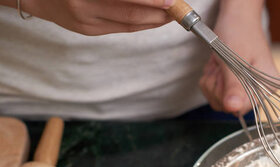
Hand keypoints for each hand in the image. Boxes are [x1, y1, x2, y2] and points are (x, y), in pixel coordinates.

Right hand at [24, 0, 173, 34]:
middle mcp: (83, 5)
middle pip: (131, 12)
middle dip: (159, 11)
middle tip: (177, 6)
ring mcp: (85, 21)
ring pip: (129, 24)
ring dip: (155, 20)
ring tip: (172, 14)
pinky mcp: (88, 31)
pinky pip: (122, 29)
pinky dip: (142, 25)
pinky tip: (155, 20)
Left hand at [199, 0, 278, 115]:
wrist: (236, 18)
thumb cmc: (239, 32)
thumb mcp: (234, 59)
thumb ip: (234, 86)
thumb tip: (233, 108)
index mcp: (267, 86)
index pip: (242, 108)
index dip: (226, 93)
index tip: (224, 72)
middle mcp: (260, 91)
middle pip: (229, 107)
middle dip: (217, 85)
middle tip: (220, 65)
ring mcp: (248, 90)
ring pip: (219, 101)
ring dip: (212, 81)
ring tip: (219, 63)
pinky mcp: (237, 87)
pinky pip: (217, 94)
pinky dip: (211, 80)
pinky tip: (218, 66)